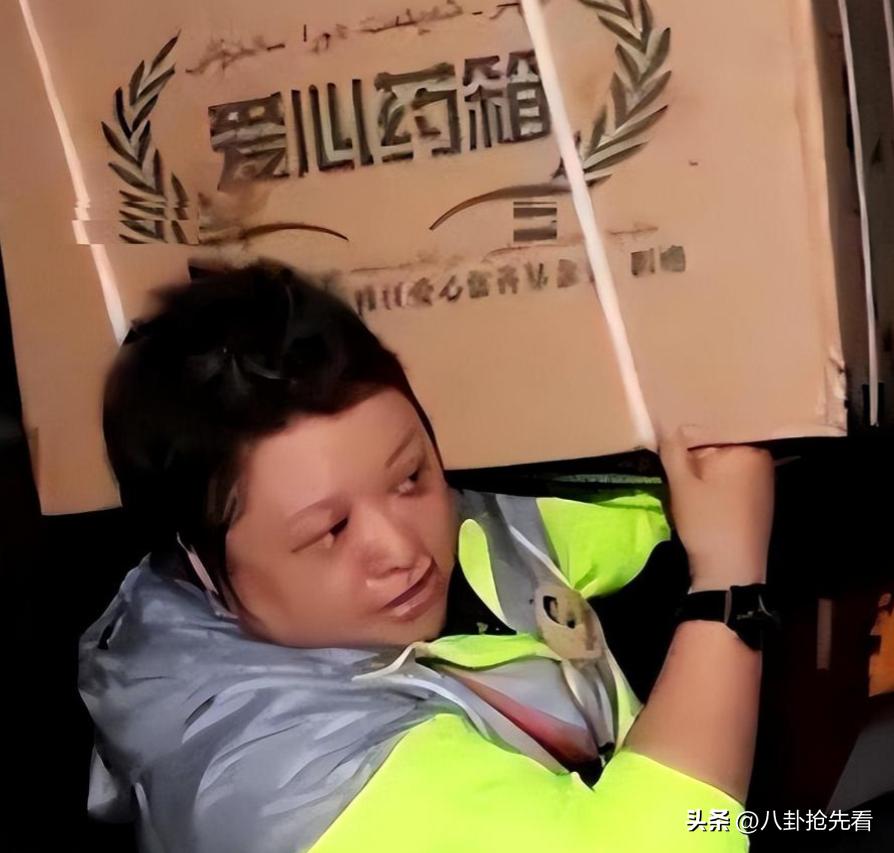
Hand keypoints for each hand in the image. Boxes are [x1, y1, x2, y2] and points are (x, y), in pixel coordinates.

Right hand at [658, 426, 774, 589]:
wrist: (730, 571)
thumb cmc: (707, 522)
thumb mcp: (681, 484)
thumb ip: (673, 450)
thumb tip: (668, 425)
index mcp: (748, 449)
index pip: (713, 425)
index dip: (688, 429)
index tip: (669, 433)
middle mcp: (762, 460)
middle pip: (720, 443)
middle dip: (698, 448)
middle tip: (672, 452)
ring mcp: (764, 480)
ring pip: (725, 462)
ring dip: (705, 466)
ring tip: (684, 470)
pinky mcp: (759, 499)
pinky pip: (733, 478)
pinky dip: (716, 480)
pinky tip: (702, 491)